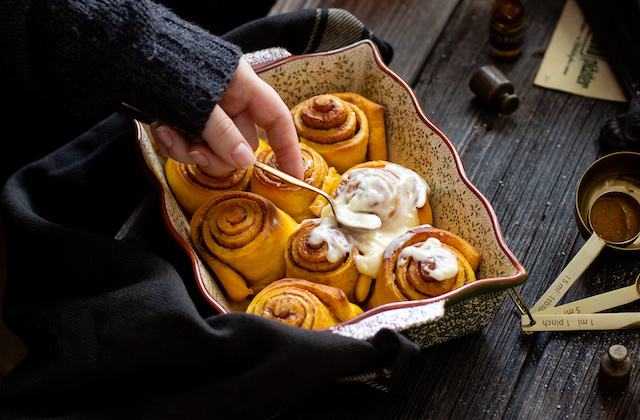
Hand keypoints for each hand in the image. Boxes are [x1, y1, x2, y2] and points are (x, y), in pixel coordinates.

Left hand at [151, 57, 303, 178]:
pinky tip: (161, 128)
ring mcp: (207, 113)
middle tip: (197, 153)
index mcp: (243, 87)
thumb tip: (246, 163)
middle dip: (219, 155)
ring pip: (214, 149)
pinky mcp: (185, 121)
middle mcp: (229, 102)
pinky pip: (191, 145)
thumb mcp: (198, 103)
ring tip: (171, 135)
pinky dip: (175, 144)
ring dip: (192, 151)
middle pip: (241, 144)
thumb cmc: (166, 66)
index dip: (288, 149)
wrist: (123, 51)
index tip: (293, 176)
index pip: (276, 121)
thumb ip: (223, 134)